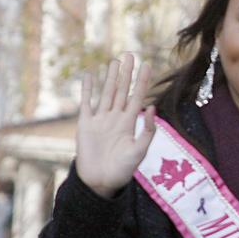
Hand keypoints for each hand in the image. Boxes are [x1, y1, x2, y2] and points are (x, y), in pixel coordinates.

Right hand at [76, 53, 156, 198]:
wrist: (100, 182)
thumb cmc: (122, 170)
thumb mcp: (140, 150)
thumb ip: (147, 130)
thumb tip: (152, 107)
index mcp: (129, 123)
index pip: (137, 96)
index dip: (142, 81)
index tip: (147, 65)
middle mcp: (115, 118)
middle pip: (122, 90)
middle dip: (126, 73)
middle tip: (130, 55)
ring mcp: (100, 120)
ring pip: (106, 93)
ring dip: (110, 77)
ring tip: (115, 61)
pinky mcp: (85, 124)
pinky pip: (86, 103)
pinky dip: (87, 89)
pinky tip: (89, 76)